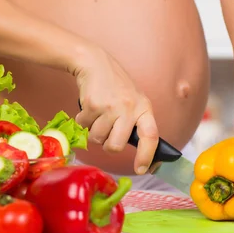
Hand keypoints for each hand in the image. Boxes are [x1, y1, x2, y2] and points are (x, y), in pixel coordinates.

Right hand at [74, 48, 158, 174]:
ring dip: (93, 131)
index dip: (147, 156)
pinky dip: (83, 120)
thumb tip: (139, 151)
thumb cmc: (115, 86)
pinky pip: (83, 126)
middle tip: (106, 133)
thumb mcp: (133, 101)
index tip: (141, 169)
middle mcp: (129, 108)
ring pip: (97, 139)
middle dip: (107, 145)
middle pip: (115, 146)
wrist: (95, 63)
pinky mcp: (92, 105)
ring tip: (98, 115)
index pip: (150, 136)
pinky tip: (89, 107)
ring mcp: (110, 106)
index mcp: (144, 108)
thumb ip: (135, 122)